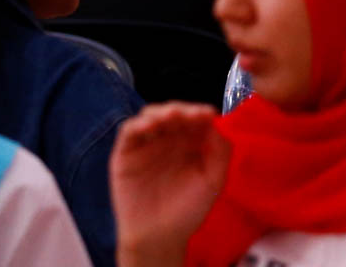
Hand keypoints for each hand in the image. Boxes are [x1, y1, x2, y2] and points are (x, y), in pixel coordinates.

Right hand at [109, 103, 230, 266]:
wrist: (161, 236)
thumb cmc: (189, 209)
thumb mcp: (213, 180)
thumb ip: (219, 151)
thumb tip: (215, 123)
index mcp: (191, 142)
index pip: (196, 118)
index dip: (202, 112)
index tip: (209, 114)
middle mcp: (169, 139)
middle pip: (174, 112)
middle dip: (183, 110)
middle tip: (191, 115)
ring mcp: (147, 144)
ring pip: (151, 116)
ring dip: (161, 112)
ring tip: (171, 116)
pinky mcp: (125, 154)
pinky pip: (128, 132)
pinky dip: (138, 124)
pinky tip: (150, 126)